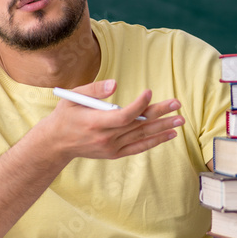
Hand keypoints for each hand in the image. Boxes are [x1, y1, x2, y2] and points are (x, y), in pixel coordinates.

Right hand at [46, 79, 184, 161]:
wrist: (57, 143)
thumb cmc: (65, 116)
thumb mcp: (73, 97)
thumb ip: (94, 90)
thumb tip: (115, 84)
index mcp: (95, 123)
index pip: (123, 116)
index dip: (139, 106)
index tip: (149, 93)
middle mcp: (106, 138)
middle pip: (138, 126)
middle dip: (159, 114)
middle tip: (177, 104)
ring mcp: (112, 147)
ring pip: (142, 137)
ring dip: (162, 128)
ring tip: (180, 120)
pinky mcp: (115, 153)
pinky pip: (138, 147)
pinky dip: (154, 142)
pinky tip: (169, 134)